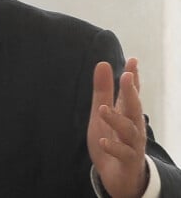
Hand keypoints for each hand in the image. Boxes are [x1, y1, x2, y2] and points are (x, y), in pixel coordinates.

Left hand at [87, 58, 147, 197]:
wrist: (118, 177)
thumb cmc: (112, 139)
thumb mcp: (102, 112)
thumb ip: (103, 90)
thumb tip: (103, 63)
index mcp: (126, 112)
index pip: (131, 92)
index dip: (133, 77)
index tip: (133, 60)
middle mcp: (133, 126)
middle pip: (134, 107)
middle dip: (131, 92)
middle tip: (127, 76)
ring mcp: (132, 144)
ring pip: (129, 130)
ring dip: (116, 119)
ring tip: (103, 109)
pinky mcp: (128, 161)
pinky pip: (123, 154)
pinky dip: (113, 147)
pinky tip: (103, 141)